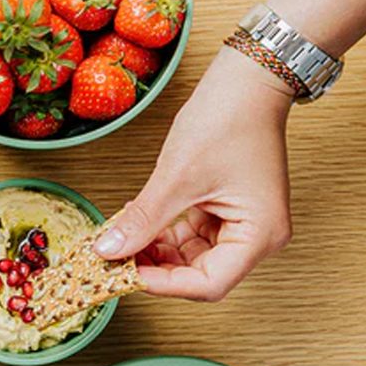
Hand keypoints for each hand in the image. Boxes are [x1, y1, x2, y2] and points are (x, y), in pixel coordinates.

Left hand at [94, 47, 294, 300]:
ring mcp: (243, 223)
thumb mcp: (176, 177)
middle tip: (112, 257)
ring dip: (154, 248)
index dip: (163, 284)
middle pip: (199, 273)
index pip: (208, 285)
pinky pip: (191, 233)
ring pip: (191, 255)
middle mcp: (257, 236)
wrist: (247, 80)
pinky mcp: (227, 209)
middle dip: (154, 266)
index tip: (124, 274)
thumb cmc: (227, 120)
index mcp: (259, 236)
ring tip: (118, 235)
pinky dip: (162, 230)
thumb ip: (142, 220)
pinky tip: (135, 219)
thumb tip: (106, 251)